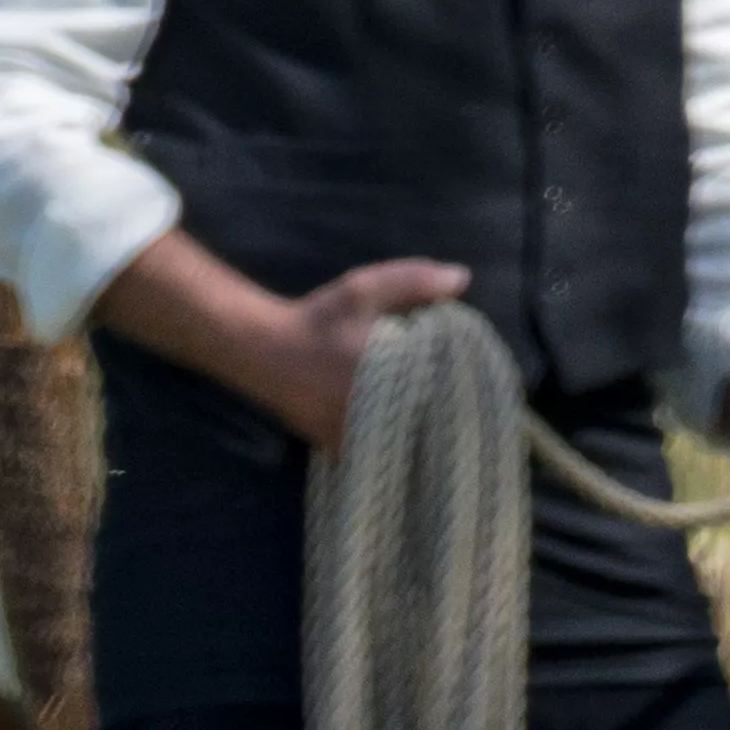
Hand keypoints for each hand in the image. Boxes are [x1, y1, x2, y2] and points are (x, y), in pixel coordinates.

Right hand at [241, 259, 474, 447]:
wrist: (260, 351)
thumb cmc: (315, 322)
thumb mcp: (362, 291)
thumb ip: (413, 281)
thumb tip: (462, 278)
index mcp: (391, 381)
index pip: (447, 394)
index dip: (461, 389)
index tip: (469, 381)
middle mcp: (375, 416)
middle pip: (428, 424)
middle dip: (440, 413)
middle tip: (452, 403)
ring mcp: (355, 438)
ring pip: (403, 442)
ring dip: (416, 431)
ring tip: (426, 418)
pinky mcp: (338, 448)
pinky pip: (377, 451)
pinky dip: (389, 443)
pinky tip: (393, 428)